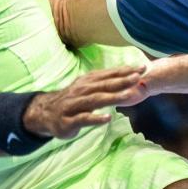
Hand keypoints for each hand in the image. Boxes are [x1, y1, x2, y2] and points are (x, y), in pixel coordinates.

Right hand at [23, 65, 145, 138]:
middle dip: (122, 80)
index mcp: (87, 82)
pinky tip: (107, 118)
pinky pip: (84, 118)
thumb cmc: (73, 101)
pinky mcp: (69, 121)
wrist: (46, 113)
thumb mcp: (87, 88)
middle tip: (138, 76)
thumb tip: (128, 76)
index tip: (142, 67)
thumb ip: (105, 84)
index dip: (125, 71)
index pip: (108, 75)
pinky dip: (95, 118)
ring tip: (129, 95)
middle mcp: (81, 91)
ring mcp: (74, 105)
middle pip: (104, 85)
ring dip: (113, 97)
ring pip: (96, 100)